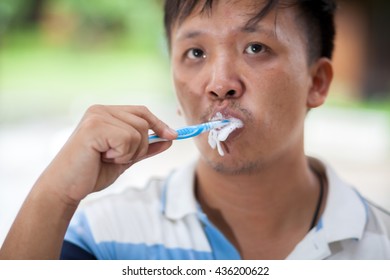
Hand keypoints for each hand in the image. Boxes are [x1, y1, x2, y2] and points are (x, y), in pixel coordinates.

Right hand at [38, 105, 176, 205]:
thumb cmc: (92, 172)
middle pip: (144, 121)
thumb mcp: (125, 159)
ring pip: (139, 132)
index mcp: (106, 113)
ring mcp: (97, 116)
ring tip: (107, 158)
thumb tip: (170, 139)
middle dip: (141, 146)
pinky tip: (102, 158)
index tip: (173, 136)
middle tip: (118, 158)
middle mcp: (101, 109)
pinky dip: (121, 155)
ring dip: (129, 153)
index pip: (142, 111)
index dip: (159, 124)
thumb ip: (146, 148)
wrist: (66, 187)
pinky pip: (128, 139)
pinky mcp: (95, 127)